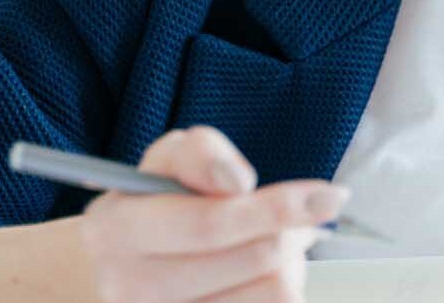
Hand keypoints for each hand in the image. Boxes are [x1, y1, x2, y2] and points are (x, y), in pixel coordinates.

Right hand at [76, 125, 348, 301]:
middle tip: (301, 216)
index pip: (213, 223)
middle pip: (256, 260)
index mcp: (116, 231)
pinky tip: (261, 279)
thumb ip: (199, 155)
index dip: (277, 207)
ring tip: (274, 247)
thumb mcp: (163, 163)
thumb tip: (237, 183)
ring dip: (292, 263)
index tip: (330, 196)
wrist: (113, 275)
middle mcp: (129, 288)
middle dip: (293, 230)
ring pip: (273, 293)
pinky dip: (279, 291)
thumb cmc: (150, 209)